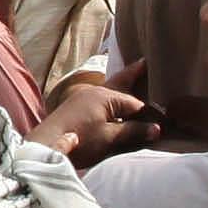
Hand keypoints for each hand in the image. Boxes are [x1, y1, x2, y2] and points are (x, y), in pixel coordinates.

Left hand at [39, 75, 160, 165]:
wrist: (46, 146)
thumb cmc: (80, 140)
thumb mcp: (109, 138)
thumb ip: (132, 132)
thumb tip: (156, 129)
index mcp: (105, 96)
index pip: (134, 103)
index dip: (148, 112)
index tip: (161, 118)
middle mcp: (94, 92)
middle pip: (120, 83)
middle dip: (132, 75)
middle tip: (144, 62)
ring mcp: (82, 98)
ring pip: (108, 91)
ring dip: (120, 88)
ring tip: (131, 79)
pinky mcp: (75, 108)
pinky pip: (99, 99)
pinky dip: (109, 99)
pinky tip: (112, 105)